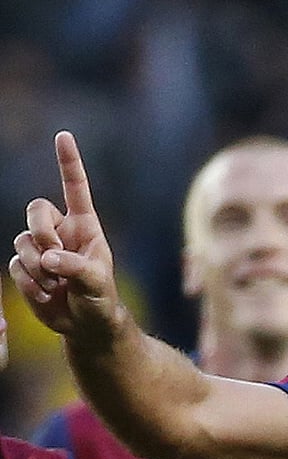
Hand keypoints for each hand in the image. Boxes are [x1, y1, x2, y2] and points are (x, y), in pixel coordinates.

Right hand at [9, 131, 125, 342]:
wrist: (85, 323)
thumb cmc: (100, 298)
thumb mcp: (96, 283)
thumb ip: (76, 268)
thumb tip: (49, 259)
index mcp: (84, 225)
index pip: (75, 187)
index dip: (69, 162)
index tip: (63, 135)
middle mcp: (61, 231)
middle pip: (35, 209)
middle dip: (40, 231)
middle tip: (55, 257)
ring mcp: (41, 248)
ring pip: (21, 241)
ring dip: (38, 267)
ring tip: (59, 286)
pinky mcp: (27, 267)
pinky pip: (16, 267)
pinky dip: (31, 284)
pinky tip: (48, 295)